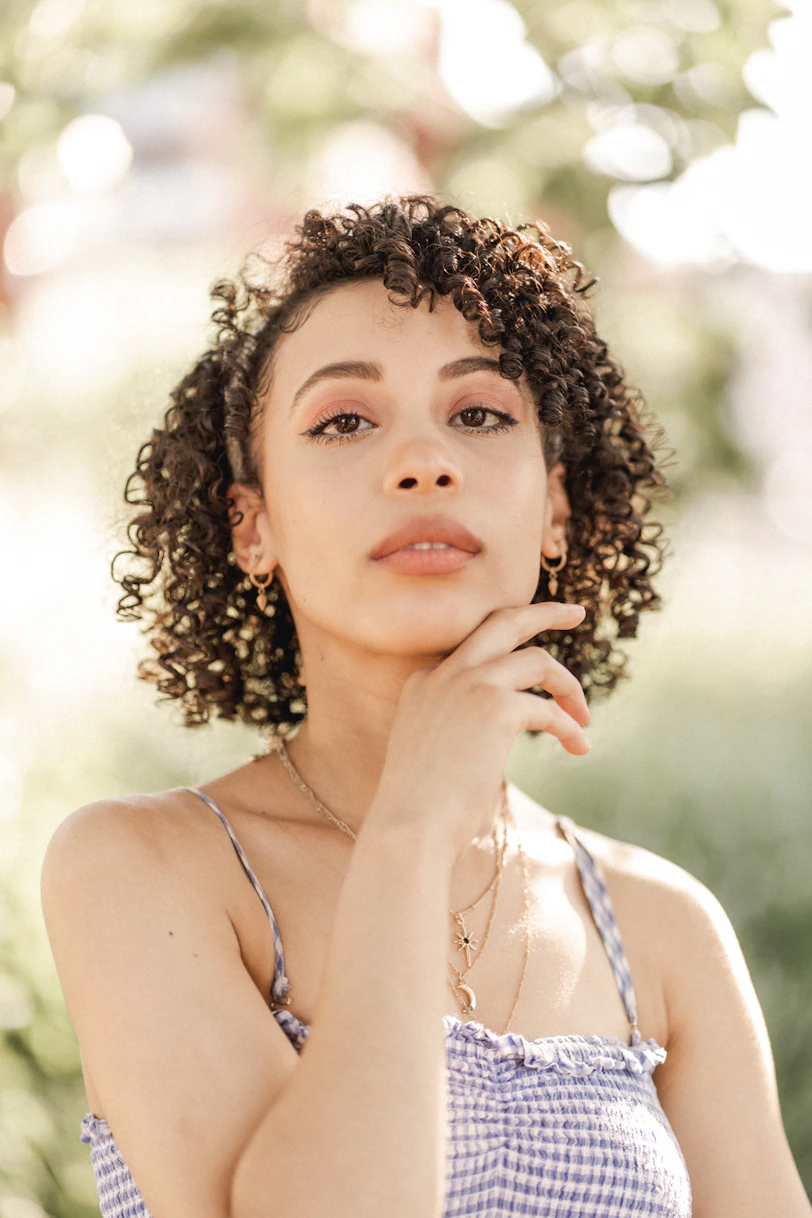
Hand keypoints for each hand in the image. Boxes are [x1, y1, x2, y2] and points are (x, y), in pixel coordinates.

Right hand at [367, 601, 589, 861]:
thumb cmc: (422, 808)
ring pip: (535, 659)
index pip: (475, 649)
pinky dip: (568, 727)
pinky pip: (548, 709)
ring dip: (567, 684)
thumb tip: (502, 732)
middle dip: (543, 612)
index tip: (538, 667)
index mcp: (423, 682)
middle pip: (502, 621)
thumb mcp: (435, 752)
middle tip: (576, 612)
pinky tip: (579, 748)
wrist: (407, 829)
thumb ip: (462, 728)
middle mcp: (444, 674)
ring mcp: (469, 685)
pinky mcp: (496, 707)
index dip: (511, 653)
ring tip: (583, 716)